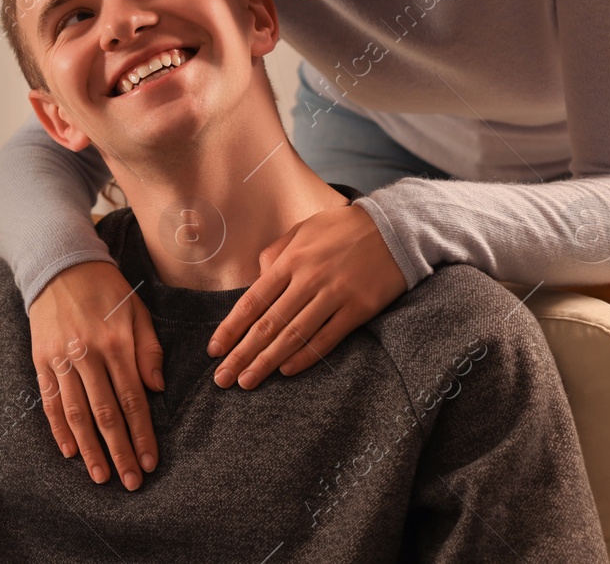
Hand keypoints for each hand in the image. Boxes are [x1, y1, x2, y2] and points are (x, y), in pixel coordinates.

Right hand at [30, 260, 163, 490]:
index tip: (150, 462)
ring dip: (89, 448)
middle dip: (120, 451)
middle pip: (106, 413)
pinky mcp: (41, 360)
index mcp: (117, 343)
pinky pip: (51, 400)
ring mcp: (61, 358)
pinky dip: (59, 428)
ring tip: (100, 476)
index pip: (133, 400)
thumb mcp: (137, 311)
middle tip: (130, 482)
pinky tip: (70, 450)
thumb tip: (156, 389)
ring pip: (77, 413)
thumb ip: (148, 350)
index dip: (142, 434)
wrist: (60, 265)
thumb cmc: (106, 291)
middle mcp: (88, 354)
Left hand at [208, 202, 405, 387]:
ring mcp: (334, 295)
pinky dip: (306, 356)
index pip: (252, 301)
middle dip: (242, 354)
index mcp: (290, 261)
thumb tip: (256, 279)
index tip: (214, 350)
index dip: (231, 328)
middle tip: (223, 378)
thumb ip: (275, 255)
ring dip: (268, 361)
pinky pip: (327, 338)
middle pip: (268, 324)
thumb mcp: (302, 230)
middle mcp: (308, 280)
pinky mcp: (359, 309)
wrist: (395, 228)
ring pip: (294, 335)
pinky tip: (287, 371)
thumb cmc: (342, 229)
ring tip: (247, 381)